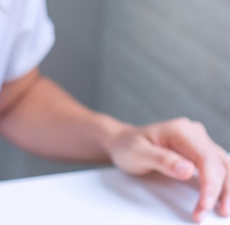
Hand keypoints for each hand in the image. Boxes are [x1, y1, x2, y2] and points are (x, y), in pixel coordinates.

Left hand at [109, 117, 228, 222]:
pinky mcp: (200, 151)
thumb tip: (188, 170)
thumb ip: (162, 160)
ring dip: (226, 189)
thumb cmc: (128, 146)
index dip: (210, 184)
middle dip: (218, 191)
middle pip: (218, 164)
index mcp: (181, 130)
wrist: (122, 142)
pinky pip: (218, 167)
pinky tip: (221, 198)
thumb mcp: (138, 154)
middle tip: (206, 213)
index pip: (205, 158)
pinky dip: (222, 184)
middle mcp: (194, 132)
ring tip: (221, 210)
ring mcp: (199, 141)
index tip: (204, 204)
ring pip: (224, 166)